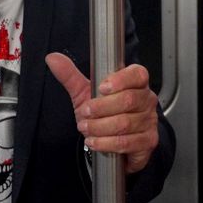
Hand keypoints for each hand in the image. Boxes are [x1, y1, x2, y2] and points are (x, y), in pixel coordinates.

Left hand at [45, 53, 158, 172]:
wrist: (115, 140)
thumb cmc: (105, 112)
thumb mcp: (85, 93)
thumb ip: (70, 76)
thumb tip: (53, 58)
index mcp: (136, 82)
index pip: (137, 74)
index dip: (121, 80)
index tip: (101, 88)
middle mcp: (146, 99)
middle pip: (129, 100)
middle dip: (101, 108)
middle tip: (85, 112)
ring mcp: (149, 120)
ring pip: (125, 123)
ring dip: (100, 127)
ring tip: (86, 128)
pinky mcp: (148, 140)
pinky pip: (127, 142)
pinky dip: (106, 143)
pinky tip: (94, 141)